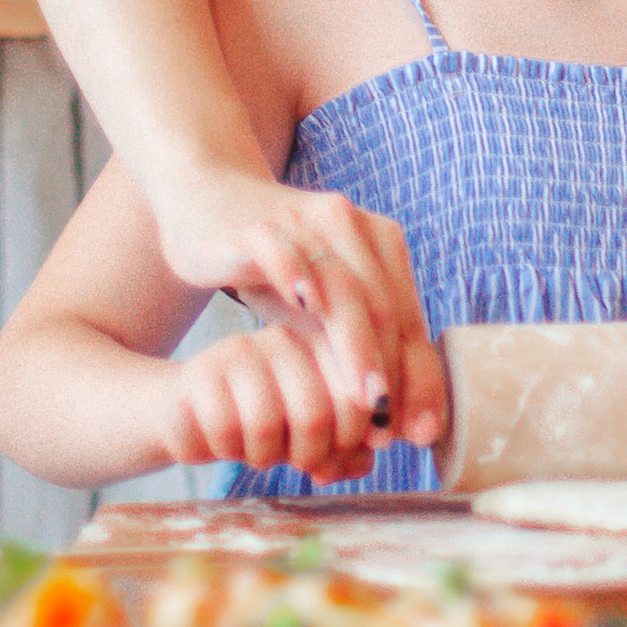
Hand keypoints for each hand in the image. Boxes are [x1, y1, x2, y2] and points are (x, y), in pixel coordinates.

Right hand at [154, 163, 448, 451]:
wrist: (208, 196)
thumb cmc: (276, 265)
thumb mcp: (321, 308)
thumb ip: (358, 350)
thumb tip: (399, 424)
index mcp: (378, 240)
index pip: (406, 317)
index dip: (417, 374)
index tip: (418, 430)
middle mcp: (348, 225)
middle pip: (381, 305)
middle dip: (392, 369)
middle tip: (390, 422)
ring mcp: (302, 221)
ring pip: (341, 285)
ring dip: (357, 344)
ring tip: (365, 394)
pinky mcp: (256, 227)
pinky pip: (282, 251)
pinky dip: (298, 276)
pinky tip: (307, 306)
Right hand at [165, 314, 389, 482]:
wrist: (194, 413)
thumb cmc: (266, 423)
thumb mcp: (317, 434)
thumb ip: (355, 441)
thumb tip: (383, 440)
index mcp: (324, 345)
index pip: (359, 396)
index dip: (352, 442)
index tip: (336, 458)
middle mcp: (285, 338)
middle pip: (313, 415)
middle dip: (309, 456)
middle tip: (301, 463)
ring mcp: (239, 351)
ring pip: (265, 425)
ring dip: (264, 458)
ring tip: (260, 451)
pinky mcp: (200, 373)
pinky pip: (223, 431)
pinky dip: (228, 453)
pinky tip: (226, 443)